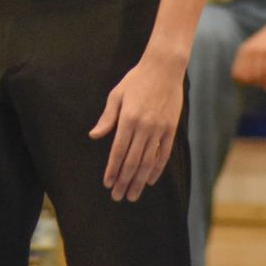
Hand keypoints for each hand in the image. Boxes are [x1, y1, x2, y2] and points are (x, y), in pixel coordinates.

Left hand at [88, 50, 185, 201]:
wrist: (164, 68)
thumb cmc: (136, 80)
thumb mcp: (117, 95)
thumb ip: (107, 118)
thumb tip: (94, 136)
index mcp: (128, 119)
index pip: (117, 152)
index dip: (112, 170)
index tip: (108, 184)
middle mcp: (143, 127)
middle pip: (132, 161)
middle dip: (124, 181)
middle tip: (118, 197)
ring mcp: (159, 129)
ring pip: (147, 162)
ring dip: (138, 181)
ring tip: (132, 195)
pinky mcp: (170, 129)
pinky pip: (163, 154)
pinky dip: (156, 170)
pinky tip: (149, 180)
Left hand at [230, 14, 265, 91]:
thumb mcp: (258, 45)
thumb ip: (251, 56)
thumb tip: (247, 75)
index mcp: (245, 49)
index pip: (237, 71)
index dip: (241, 81)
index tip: (247, 87)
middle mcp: (251, 50)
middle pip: (246, 75)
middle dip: (251, 83)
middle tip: (258, 87)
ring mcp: (262, 51)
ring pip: (257, 74)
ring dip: (261, 83)